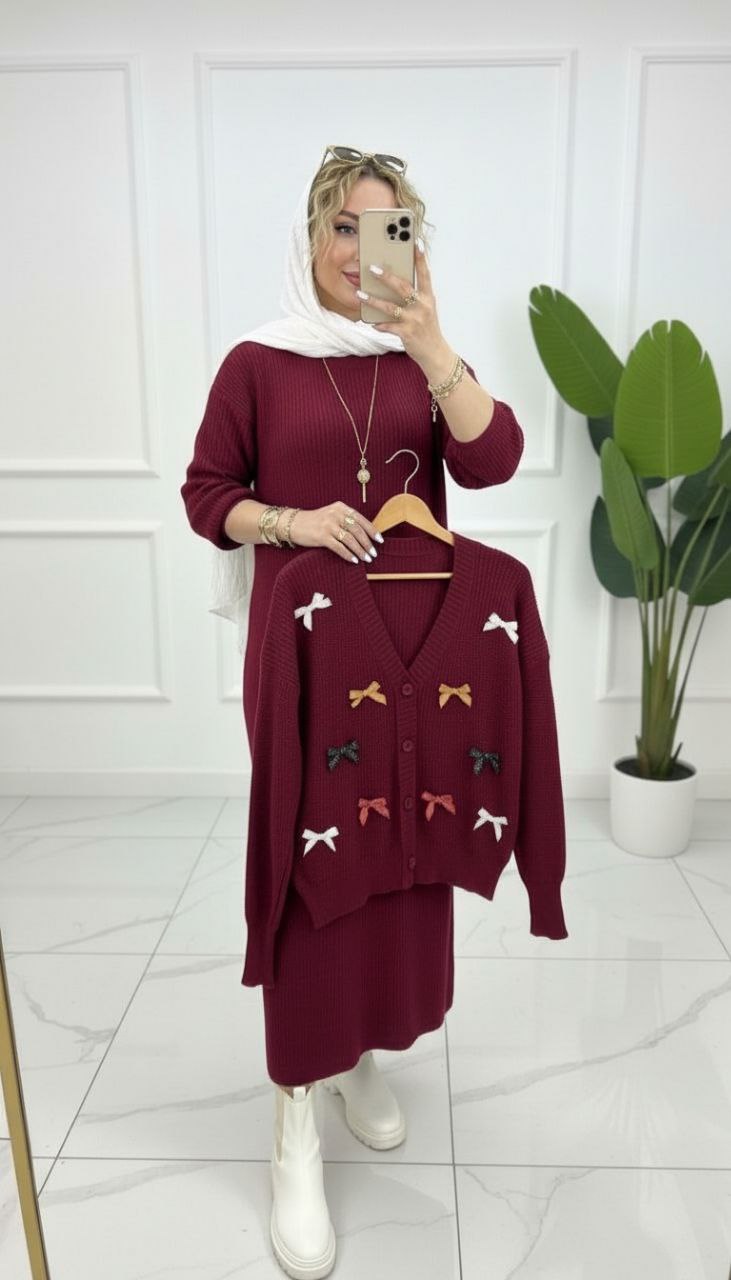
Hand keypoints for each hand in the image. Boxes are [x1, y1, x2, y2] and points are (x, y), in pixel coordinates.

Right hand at [288, 503, 382, 562]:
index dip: (372, 530)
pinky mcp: (322, 536)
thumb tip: (365, 534)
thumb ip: (346, 520)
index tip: (380, 540)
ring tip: (367, 558)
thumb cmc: (315, 522)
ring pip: (350, 540)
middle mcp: (336, 514)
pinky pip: (339, 547)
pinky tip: (354, 560)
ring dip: (360, 551)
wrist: (294, 524)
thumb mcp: (332, 515)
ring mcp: (328, 525)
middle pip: (357, 530)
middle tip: (374, 553)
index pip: (361, 519)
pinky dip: (348, 554)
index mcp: (341, 507)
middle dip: (368, 543)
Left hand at [359, 243, 444, 364]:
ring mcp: (415, 320)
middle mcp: (423, 306)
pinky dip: (378, 324)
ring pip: (390, 307)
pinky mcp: (407, 333)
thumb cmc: (427, 328)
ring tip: (360, 294)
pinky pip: (388, 326)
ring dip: (373, 300)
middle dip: (386, 276)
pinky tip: (370, 322)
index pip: (425, 273)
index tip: (415, 242)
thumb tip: (393, 282)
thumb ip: (414, 296)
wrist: (435, 353)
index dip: (420, 257)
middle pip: (403, 287)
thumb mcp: (426, 309)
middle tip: (372, 267)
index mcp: (428, 297)